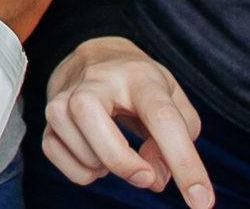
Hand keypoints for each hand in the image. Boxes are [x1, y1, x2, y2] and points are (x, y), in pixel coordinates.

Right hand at [42, 37, 211, 208]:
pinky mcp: (47, 113)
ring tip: (118, 156)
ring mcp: (65, 94)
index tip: (201, 202)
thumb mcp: (174, 101)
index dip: (184, 163)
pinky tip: (96, 159)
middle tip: (145, 178)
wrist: (97, 55)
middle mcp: (96, 80)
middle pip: (88, 112)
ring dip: (99, 163)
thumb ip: (180, 140)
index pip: (162, 117)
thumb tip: (155, 177)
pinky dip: (79, 170)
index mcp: (140, 77)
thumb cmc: (141, 85)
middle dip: (118, 158)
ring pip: (66, 132)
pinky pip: (53, 151)